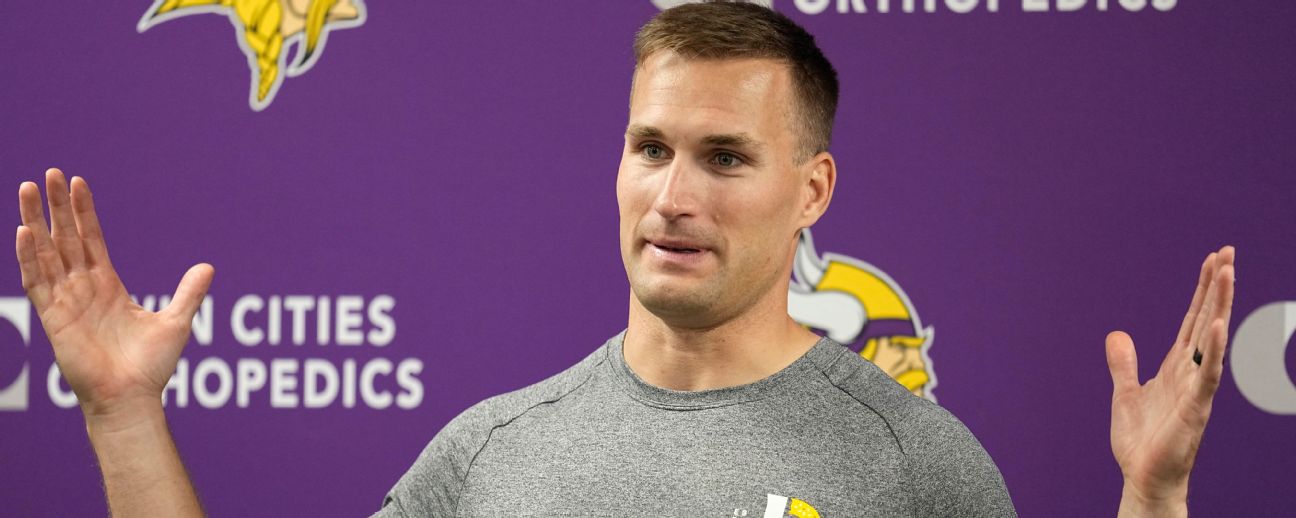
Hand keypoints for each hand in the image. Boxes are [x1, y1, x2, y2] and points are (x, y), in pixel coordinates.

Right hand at [15, 169, 213, 417]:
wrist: (132, 398)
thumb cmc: (151, 367)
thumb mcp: (176, 322)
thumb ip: (188, 293)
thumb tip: (208, 266)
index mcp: (108, 286)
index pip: (92, 240)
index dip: (84, 212)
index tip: (78, 182)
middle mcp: (83, 289)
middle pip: (65, 239)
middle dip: (57, 207)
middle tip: (49, 173)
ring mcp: (65, 302)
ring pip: (46, 253)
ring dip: (36, 222)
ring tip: (29, 189)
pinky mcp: (53, 318)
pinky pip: (37, 283)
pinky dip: (29, 258)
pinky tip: (24, 232)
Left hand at [1106, 247, 1234, 514]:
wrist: (1144, 477)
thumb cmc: (1142, 440)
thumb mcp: (1126, 392)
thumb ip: (1124, 363)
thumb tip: (1117, 334)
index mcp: (1176, 366)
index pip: (1192, 318)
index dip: (1202, 290)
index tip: (1213, 259)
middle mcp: (1191, 372)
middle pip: (1206, 319)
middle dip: (1216, 286)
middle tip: (1228, 251)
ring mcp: (1196, 388)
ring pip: (1212, 339)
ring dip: (1219, 305)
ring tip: (1228, 272)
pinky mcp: (1194, 408)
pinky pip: (1207, 375)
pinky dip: (1211, 349)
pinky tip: (1215, 324)